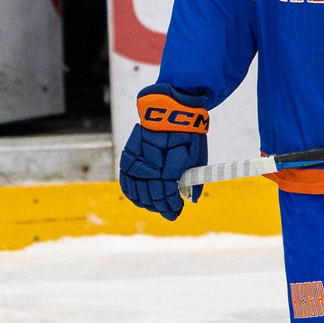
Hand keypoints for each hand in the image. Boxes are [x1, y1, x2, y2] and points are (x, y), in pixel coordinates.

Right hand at [120, 85, 211, 218]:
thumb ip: (193, 180)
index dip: (171, 206)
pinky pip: (126, 178)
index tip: (177, 211)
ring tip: (155, 206)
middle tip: (169, 212)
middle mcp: (151, 166)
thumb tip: (191, 199)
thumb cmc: (188, 133)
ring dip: (146, 202)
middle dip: (161, 207)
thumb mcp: (197, 156)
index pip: (166, 195)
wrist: (171, 109)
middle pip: (152, 195)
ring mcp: (138, 160)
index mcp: (170, 167)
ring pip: (137, 189)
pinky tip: (138, 198)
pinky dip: (131, 191)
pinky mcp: (129, 155)